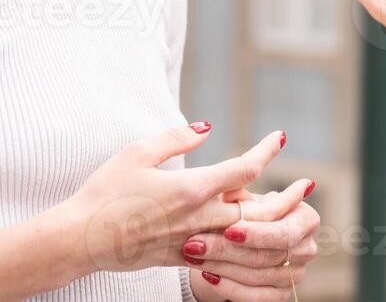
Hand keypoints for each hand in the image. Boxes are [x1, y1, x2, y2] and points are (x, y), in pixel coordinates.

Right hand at [55, 125, 287, 276]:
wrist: (80, 240)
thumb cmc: (104, 191)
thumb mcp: (138, 152)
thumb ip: (177, 137)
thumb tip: (207, 126)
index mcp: (191, 188)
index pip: (244, 169)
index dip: (266, 151)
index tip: (279, 137)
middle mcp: (199, 218)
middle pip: (259, 210)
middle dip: (287, 197)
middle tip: (306, 183)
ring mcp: (194, 242)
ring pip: (248, 238)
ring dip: (274, 225)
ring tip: (290, 211)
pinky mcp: (183, 260)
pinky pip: (227, 256)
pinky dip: (249, 247)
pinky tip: (257, 236)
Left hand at [182, 185, 320, 300]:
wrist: (242, 242)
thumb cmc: (245, 215)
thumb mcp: (244, 200)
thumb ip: (240, 194)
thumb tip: (232, 188)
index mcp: (307, 219)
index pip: (286, 231)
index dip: (258, 233)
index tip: (229, 230)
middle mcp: (307, 249)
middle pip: (268, 256)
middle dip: (228, 250)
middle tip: (197, 243)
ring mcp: (296, 275)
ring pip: (257, 277)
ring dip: (221, 267)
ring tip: (194, 255)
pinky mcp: (281, 295)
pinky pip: (255, 297)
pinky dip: (229, 287)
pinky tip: (207, 275)